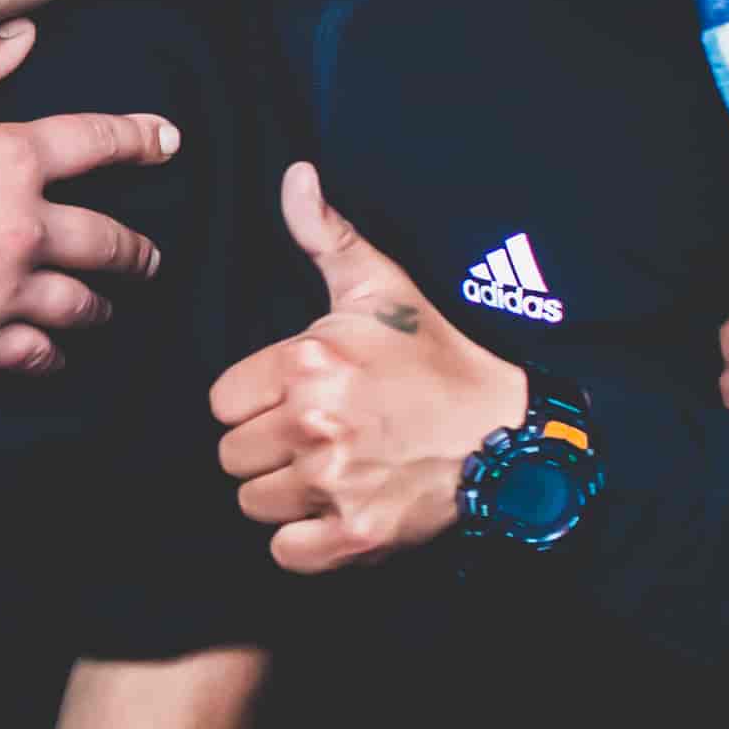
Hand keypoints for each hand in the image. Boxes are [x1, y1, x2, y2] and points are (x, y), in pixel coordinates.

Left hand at [209, 162, 529, 572]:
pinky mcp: (357, 534)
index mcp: (309, 359)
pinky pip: (286, 553)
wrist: (506, 434)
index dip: (253, 403)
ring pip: (252, 504)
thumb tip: (294, 175)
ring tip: (329, 474)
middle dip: (264, 450)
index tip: (293, 400)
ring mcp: (336, 481)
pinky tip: (335, 515)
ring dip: (283, 498)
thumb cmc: (436, 360)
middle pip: (231, 456)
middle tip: (313, 440)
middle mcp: (315, 420)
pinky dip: (305, 544)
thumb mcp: (382, 288)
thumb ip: (327, 235)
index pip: (222, 402)